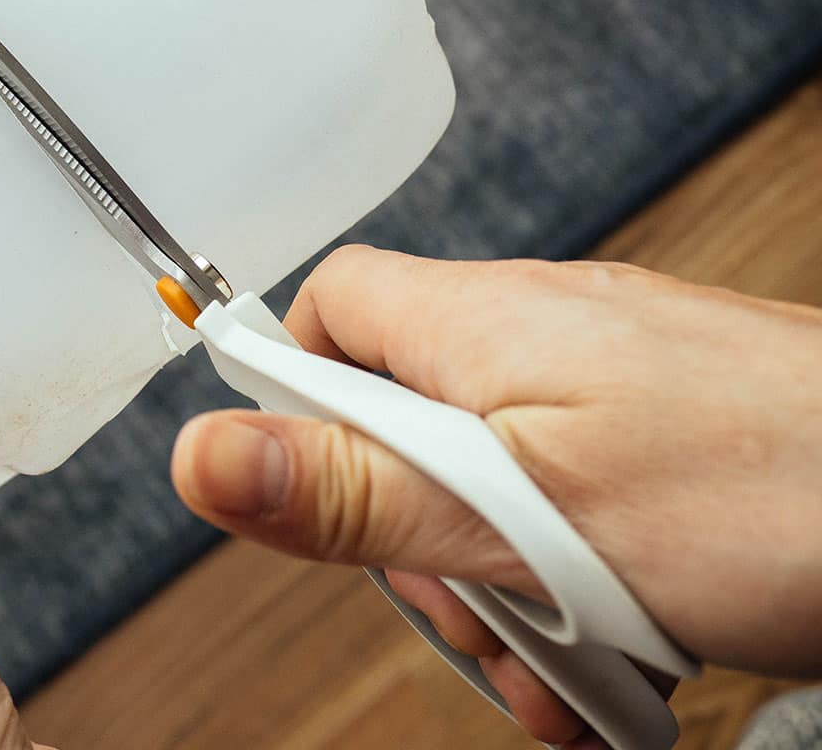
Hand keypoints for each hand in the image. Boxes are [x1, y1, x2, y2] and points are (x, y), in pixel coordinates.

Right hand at [170, 248, 821, 745]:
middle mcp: (542, 326)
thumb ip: (357, 492)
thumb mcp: (525, 520)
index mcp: (484, 321)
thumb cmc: (777, 493)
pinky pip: (575, 491)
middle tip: (480, 612)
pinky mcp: (668, 421)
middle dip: (420, 538)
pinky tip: (626, 644)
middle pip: (404, 415)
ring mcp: (611, 373)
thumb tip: (202, 457)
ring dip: (508, 580)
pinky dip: (580, 573)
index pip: (329, 309)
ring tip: (572, 658)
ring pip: (493, 474)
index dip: (299, 396)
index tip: (309, 491)